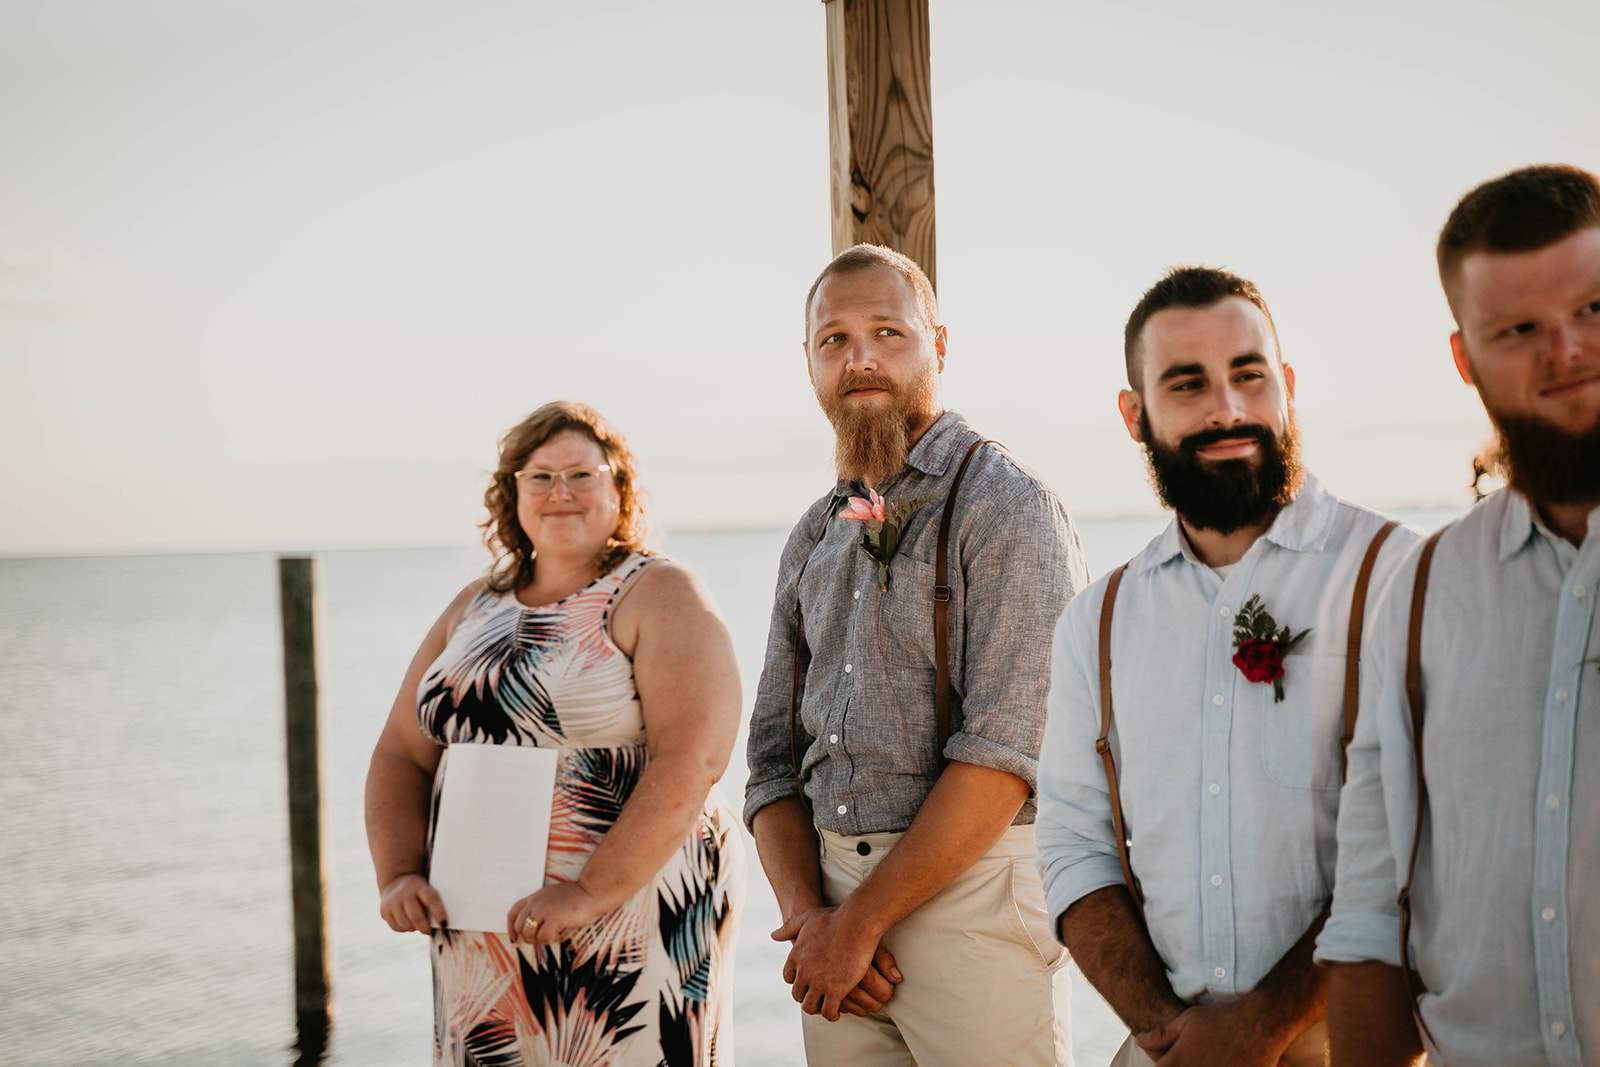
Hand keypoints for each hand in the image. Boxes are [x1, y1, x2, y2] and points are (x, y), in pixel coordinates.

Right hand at [379, 873, 446, 933]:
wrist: (397, 881)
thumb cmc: (420, 890)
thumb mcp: (427, 889)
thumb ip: (433, 903)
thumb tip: (442, 924)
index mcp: (419, 886)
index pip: (431, 899)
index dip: (439, 913)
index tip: (444, 924)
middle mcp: (404, 893)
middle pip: (416, 915)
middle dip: (425, 927)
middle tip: (429, 931)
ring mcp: (392, 902)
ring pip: (405, 924)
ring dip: (414, 928)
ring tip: (417, 924)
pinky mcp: (384, 911)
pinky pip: (396, 927)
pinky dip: (404, 929)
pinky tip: (407, 922)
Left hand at [507, 882, 615, 945]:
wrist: (592, 891)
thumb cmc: (577, 895)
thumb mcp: (553, 896)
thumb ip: (542, 906)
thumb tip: (535, 923)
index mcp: (535, 897)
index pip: (513, 912)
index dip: (511, 927)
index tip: (515, 937)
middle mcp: (536, 903)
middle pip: (518, 925)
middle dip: (525, 937)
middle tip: (536, 940)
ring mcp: (544, 911)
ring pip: (527, 933)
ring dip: (535, 940)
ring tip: (546, 938)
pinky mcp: (554, 919)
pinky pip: (542, 937)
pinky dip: (546, 941)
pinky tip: (554, 937)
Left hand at [771, 906, 894, 1021]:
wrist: (855, 923)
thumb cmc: (835, 918)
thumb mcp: (806, 918)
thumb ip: (789, 928)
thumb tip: (774, 935)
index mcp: (796, 956)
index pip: (789, 977)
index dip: (798, 981)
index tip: (808, 981)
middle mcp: (803, 972)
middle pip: (798, 994)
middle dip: (807, 996)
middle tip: (819, 997)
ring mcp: (818, 983)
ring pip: (810, 1007)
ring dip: (818, 1008)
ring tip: (828, 1007)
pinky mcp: (834, 991)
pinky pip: (828, 1012)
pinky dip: (832, 1015)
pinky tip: (838, 1011)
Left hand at [1135, 1002, 1287, 1066]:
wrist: (1259, 1024)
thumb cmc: (1221, 1019)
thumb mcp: (1187, 1021)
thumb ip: (1162, 1035)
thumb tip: (1140, 1040)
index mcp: (1177, 1062)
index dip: (1162, 1066)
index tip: (1170, 1060)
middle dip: (1182, 1066)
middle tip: (1192, 1057)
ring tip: (1209, 1059)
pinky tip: (1221, 1063)